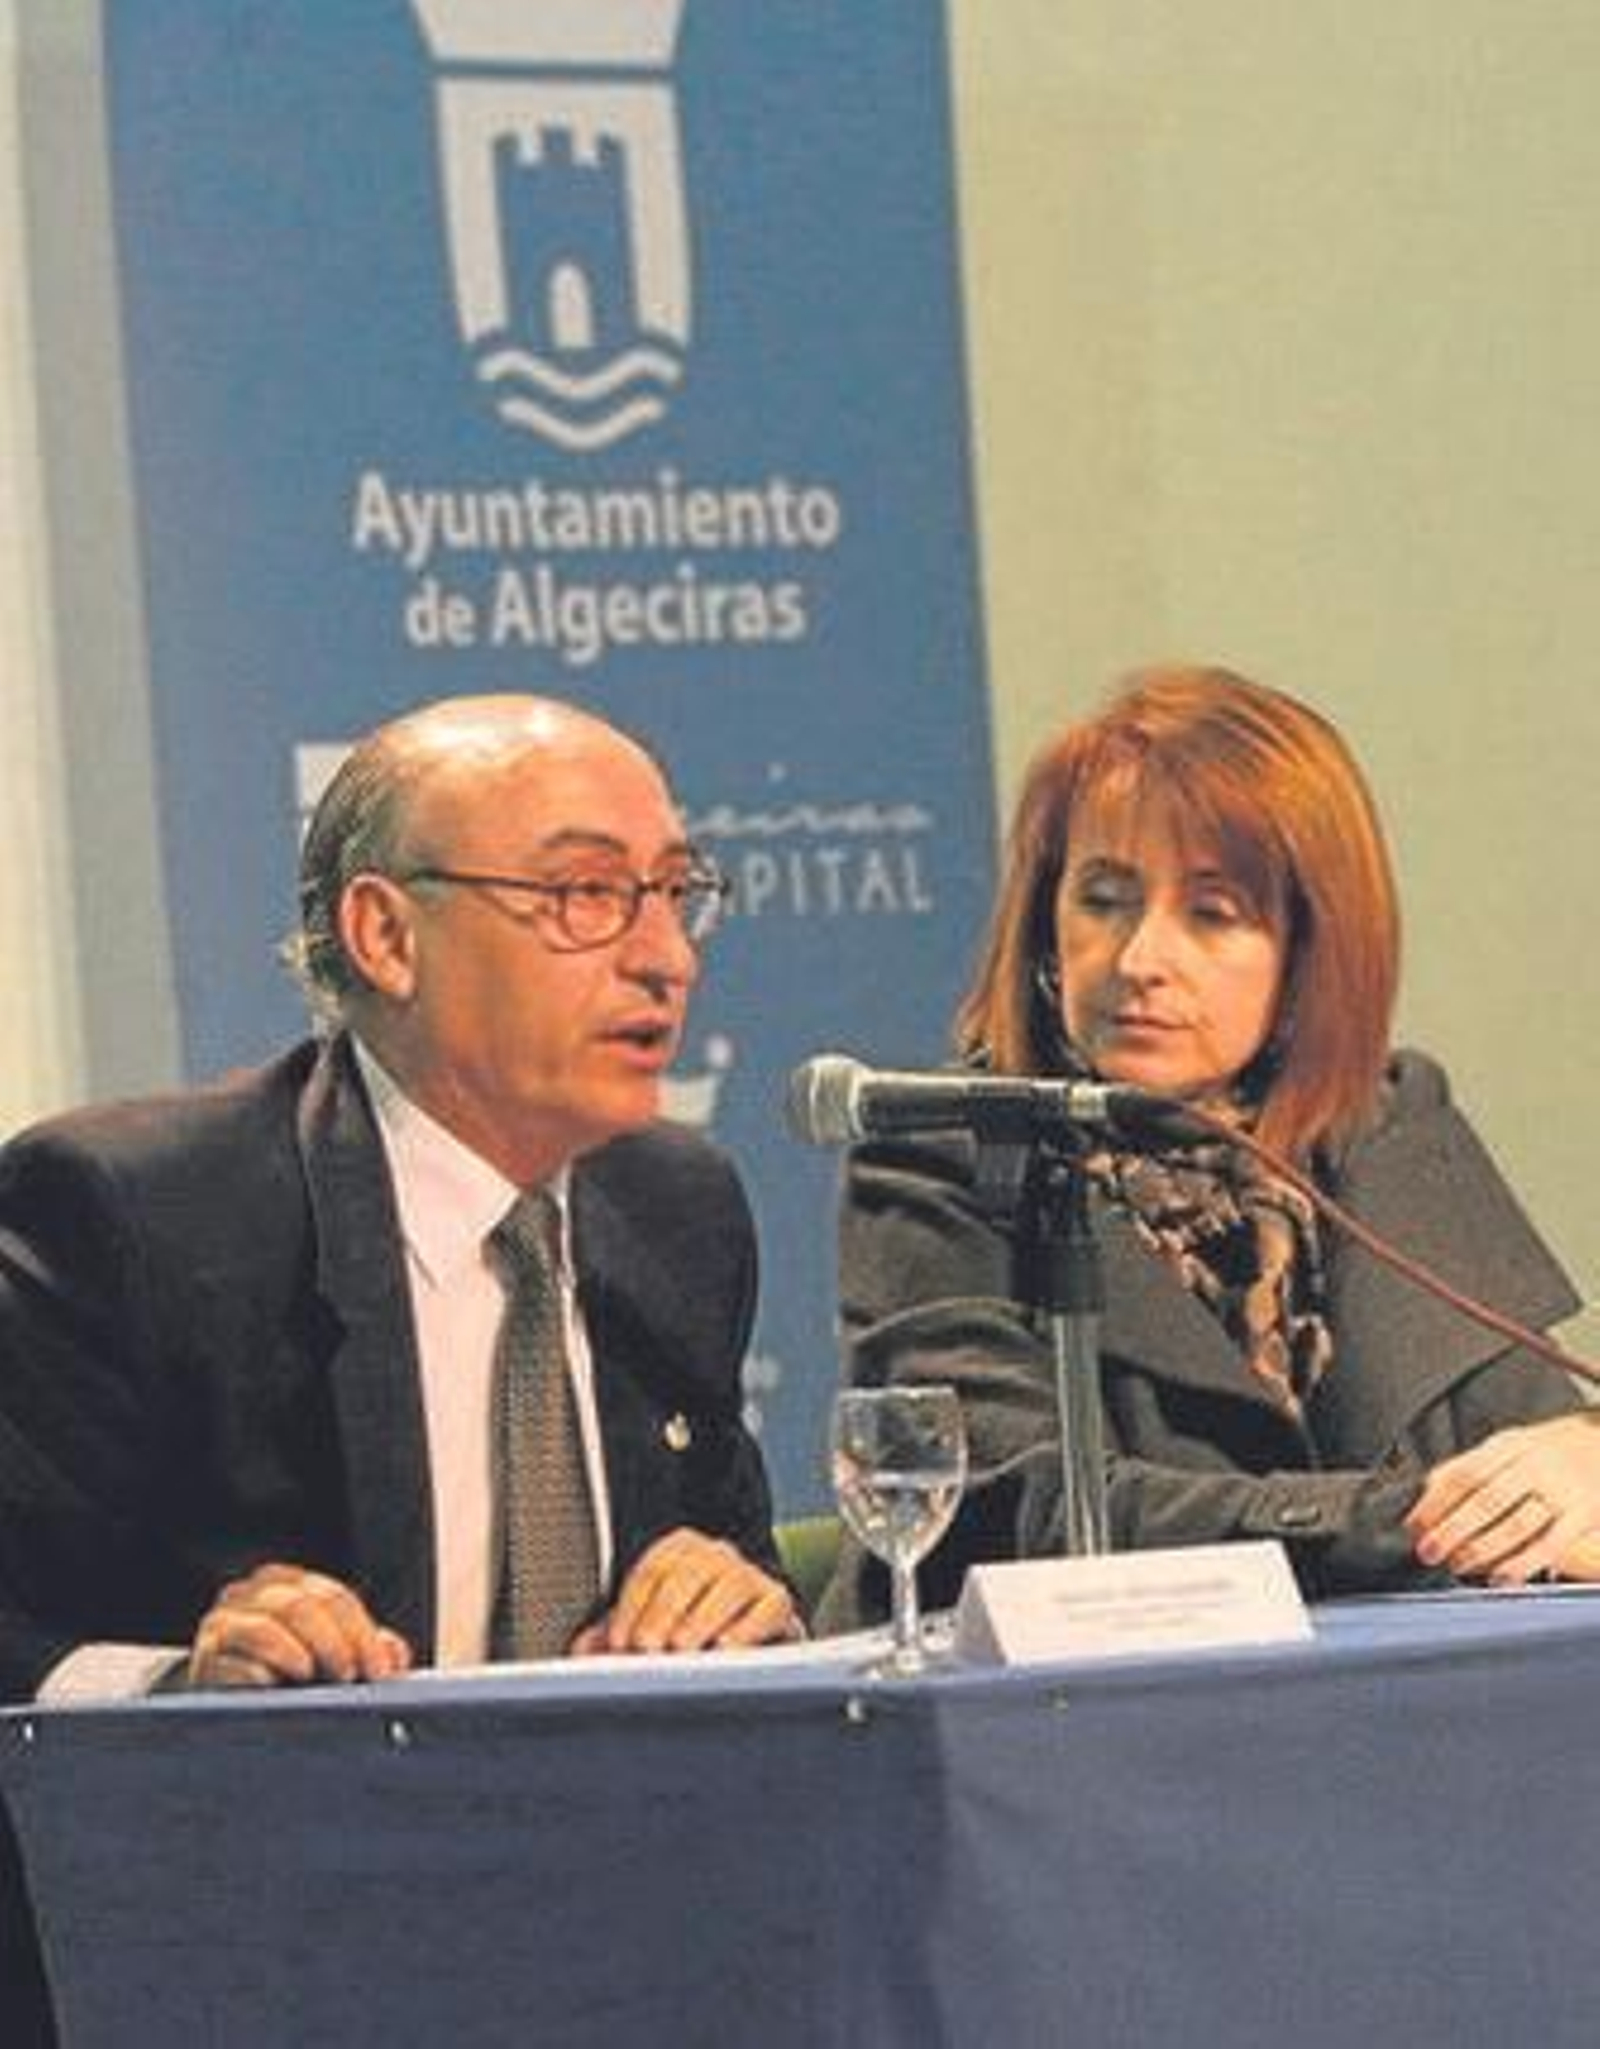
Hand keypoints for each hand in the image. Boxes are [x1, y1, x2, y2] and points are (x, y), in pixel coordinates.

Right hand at [186, 1562, 413, 1688]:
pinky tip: (273, 1685)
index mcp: (287, 1584)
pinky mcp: (204, 1661)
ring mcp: (223, 1625)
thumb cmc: (285, 1673)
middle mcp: (252, 1595)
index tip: (380, 1670)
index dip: (362, 1634)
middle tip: (351, 1675)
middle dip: (334, 1641)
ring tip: (314, 1675)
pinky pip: (230, 1659)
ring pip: (265, 1626)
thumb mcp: (326, 1654)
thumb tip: (394, 1654)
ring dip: (296, 1651)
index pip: (333, 1598)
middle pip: (302, 1606)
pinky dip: (256, 1672)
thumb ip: (363, 1648)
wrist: (224, 1699)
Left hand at [569, 1528, 803, 1655]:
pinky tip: (726, 1648)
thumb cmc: (687, 1627)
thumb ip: (613, 1634)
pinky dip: (746, 1627)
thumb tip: (582, 1651)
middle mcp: (714, 1554)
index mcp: (677, 1550)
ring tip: (682, 1648)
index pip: (651, 1570)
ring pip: (727, 1587)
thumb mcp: (648, 1625)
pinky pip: (766, 1607)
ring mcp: (748, 1574)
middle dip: (663, 1613)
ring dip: (701, 1619)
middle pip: (688, 1574)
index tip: (619, 1641)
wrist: (745, 1630)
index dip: (632, 1607)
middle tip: (648, 1647)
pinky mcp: (777, 1599)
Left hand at [1406, 1414, 1599, 1584]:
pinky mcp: (1584, 1515)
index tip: (1413, 1526)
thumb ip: (1470, 1466)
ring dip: (1481, 1549)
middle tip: (1428, 1552)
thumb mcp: (1509, 1445)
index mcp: (1508, 1445)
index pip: (1463, 1473)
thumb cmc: (1547, 1452)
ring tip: (1458, 1565)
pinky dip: (1522, 1564)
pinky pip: (1550, 1545)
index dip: (1434, 1502)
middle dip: (1451, 1530)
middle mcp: (1534, 1464)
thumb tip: (1426, 1493)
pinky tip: (1500, 1578)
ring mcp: (1561, 1490)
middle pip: (1486, 1499)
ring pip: (1516, 1524)